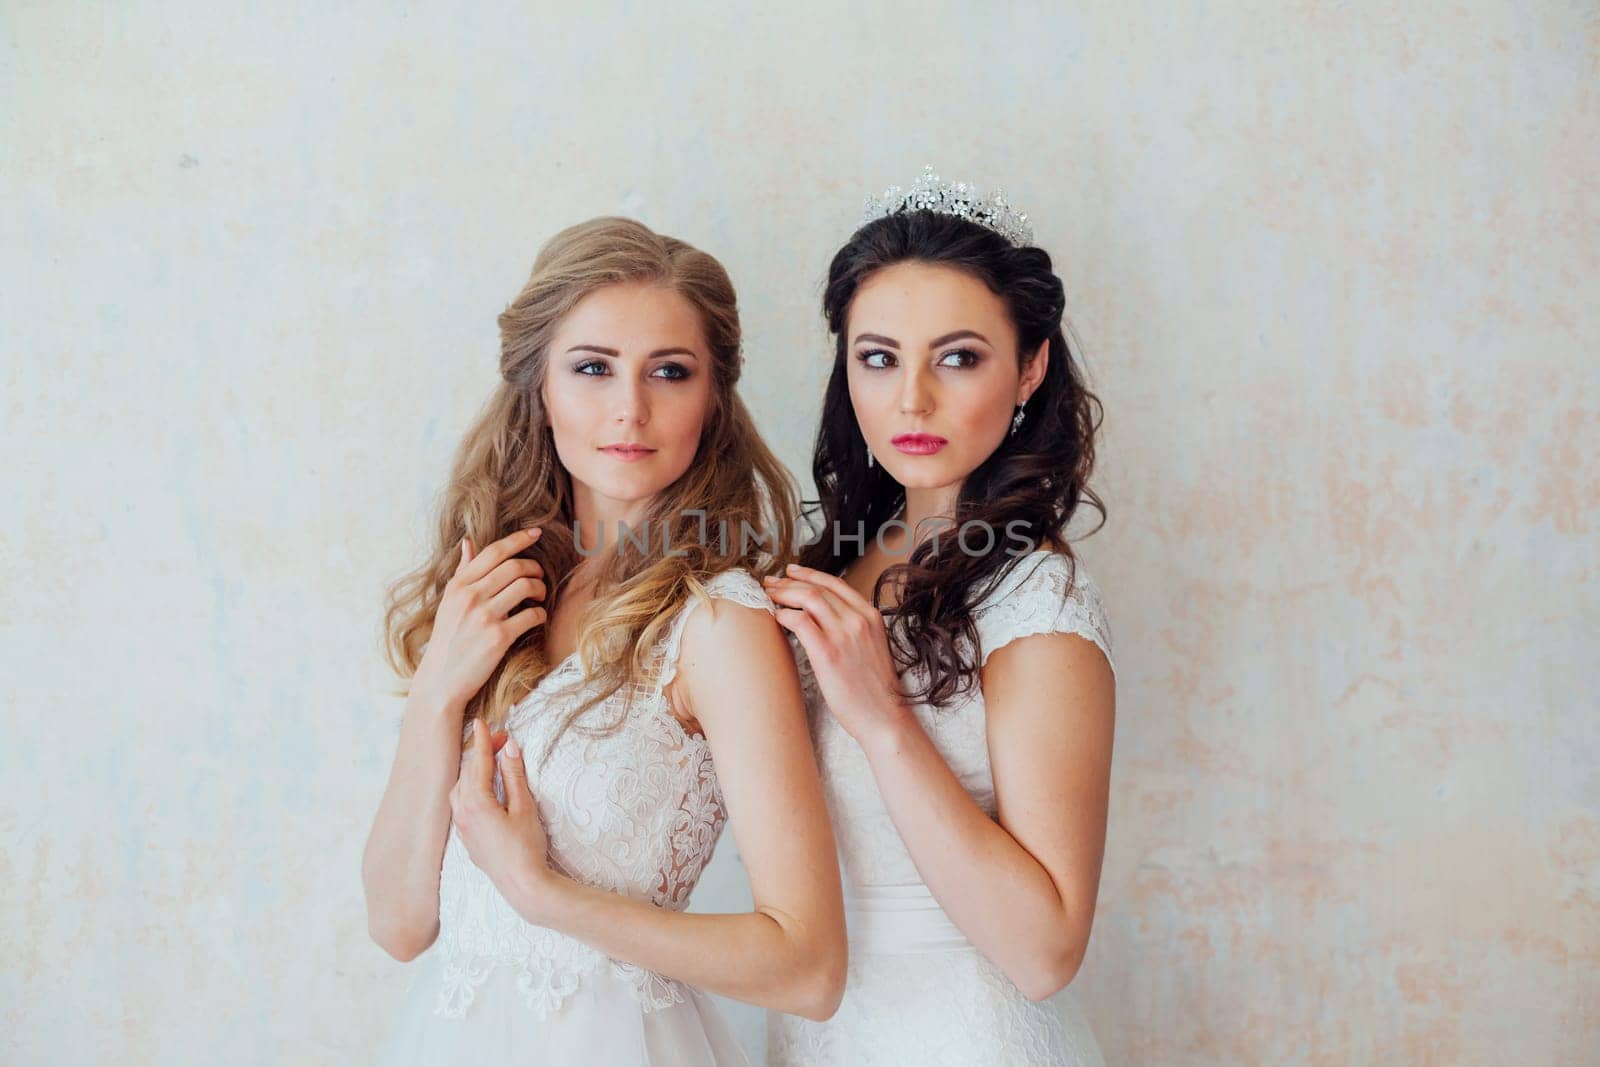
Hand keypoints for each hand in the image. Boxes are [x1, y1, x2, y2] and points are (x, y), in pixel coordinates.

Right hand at [414, 527, 548, 710]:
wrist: (442, 680)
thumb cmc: (448, 640)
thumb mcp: (448, 603)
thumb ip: (462, 572)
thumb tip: (468, 543)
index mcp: (458, 586)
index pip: (493, 552)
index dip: (518, 539)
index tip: (535, 533)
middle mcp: (470, 596)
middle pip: (514, 566)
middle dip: (534, 567)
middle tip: (539, 576)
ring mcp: (484, 616)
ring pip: (526, 585)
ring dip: (540, 588)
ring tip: (539, 596)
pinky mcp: (499, 637)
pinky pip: (532, 614)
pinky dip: (540, 613)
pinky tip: (536, 617)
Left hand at [449, 718, 562, 922]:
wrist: (523, 886)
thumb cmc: (527, 847)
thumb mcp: (525, 807)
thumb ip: (514, 776)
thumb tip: (509, 748)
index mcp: (476, 803)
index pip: (478, 763)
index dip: (483, 740)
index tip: (483, 722)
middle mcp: (463, 813)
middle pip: (467, 773)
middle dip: (482, 753)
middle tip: (501, 739)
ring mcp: (463, 828)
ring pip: (460, 789)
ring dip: (473, 771)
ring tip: (490, 761)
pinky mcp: (467, 839)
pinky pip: (460, 805)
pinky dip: (469, 789)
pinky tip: (482, 789)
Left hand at [764, 563, 913, 746]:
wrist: (884, 717)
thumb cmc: (875, 690)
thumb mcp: (872, 647)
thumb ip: (854, 629)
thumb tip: (826, 621)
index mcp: (871, 616)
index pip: (836, 584)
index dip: (810, 574)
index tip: (792, 572)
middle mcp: (858, 620)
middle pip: (818, 588)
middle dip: (790, 582)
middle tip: (771, 583)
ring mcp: (844, 635)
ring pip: (807, 598)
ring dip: (783, 593)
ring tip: (769, 596)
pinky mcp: (828, 653)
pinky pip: (799, 622)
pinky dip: (784, 615)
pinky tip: (776, 618)